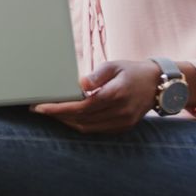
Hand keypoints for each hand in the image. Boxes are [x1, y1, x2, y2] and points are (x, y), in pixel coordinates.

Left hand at [32, 59, 159, 132]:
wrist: (158, 85)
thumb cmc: (132, 71)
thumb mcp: (114, 65)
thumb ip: (96, 75)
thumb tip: (80, 84)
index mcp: (116, 94)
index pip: (81, 106)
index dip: (59, 108)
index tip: (41, 107)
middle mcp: (119, 112)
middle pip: (81, 119)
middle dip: (57, 115)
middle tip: (37, 109)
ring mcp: (122, 122)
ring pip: (86, 127)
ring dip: (66, 121)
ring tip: (49, 113)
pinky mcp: (123, 127)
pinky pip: (95, 130)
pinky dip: (79, 124)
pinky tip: (67, 117)